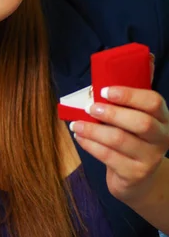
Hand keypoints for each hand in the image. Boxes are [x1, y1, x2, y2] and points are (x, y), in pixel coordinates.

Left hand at [70, 59, 168, 205]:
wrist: (138, 179)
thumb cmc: (133, 138)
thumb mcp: (136, 115)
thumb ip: (135, 93)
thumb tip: (148, 57)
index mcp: (163, 118)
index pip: (154, 102)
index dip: (129, 94)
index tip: (104, 90)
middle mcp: (161, 138)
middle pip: (140, 123)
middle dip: (111, 112)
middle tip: (89, 107)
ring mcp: (150, 159)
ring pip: (119, 140)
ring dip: (93, 129)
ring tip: (76, 124)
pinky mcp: (134, 174)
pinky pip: (108, 156)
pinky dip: (89, 144)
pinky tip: (80, 136)